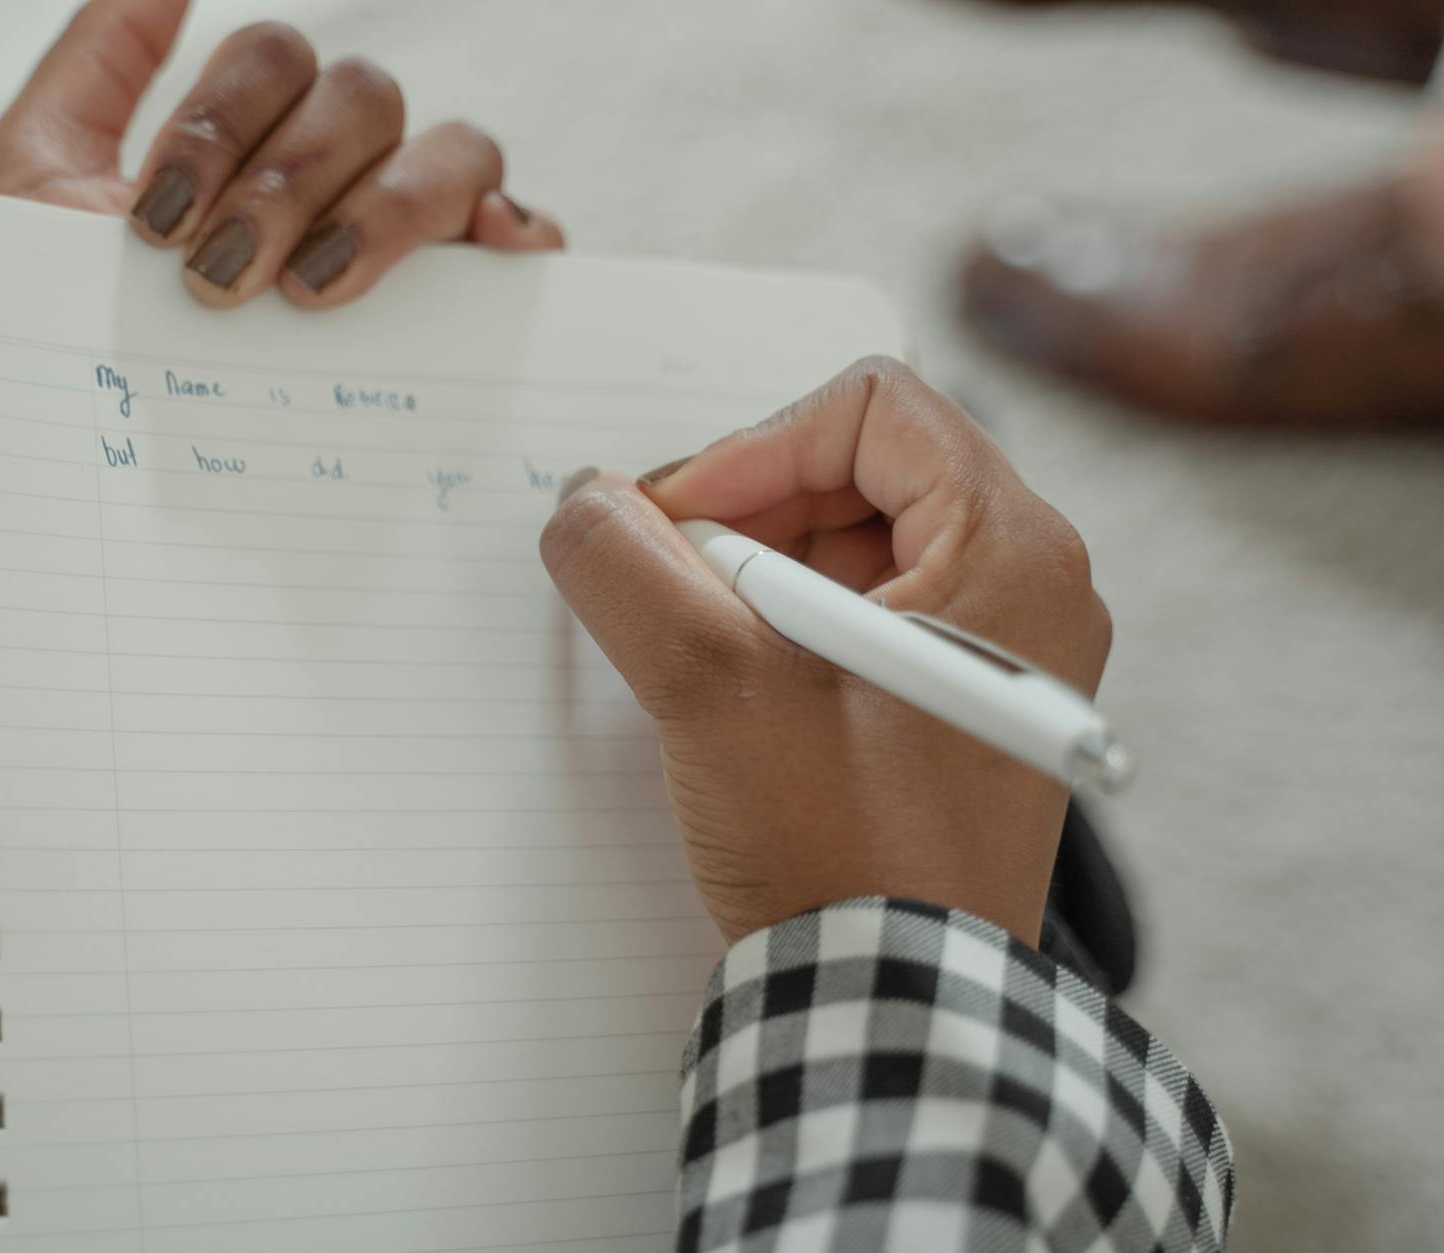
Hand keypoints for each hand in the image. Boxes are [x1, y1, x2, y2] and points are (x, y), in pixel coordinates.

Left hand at [0, 0, 562, 306]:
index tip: (157, 226)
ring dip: (382, 211)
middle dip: (286, 182)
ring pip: (449, 149)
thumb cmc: (66, 332)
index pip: (274, 60)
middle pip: (363, 96)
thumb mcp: (39, 185)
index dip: (219, 123)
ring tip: (313, 295)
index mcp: (251, 136)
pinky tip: (487, 252)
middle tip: (223, 278)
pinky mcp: (463, 303)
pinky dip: (518, 224)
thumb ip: (95, 65)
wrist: (95, 459)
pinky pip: (525, 226)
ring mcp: (406, 233)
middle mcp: (337, 172)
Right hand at [540, 358, 1111, 944]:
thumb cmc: (846, 856)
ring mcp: (999, 651)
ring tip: (702, 652)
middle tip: (674, 586)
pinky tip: (734, 691)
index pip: (872, 406)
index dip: (751, 446)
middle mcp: (1030, 586)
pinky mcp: (957, 705)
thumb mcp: (712, 684)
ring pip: (853, 543)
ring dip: (755, 576)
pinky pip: (862, 614)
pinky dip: (783, 628)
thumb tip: (586, 503)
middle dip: (748, 515)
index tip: (675, 523)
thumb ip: (629, 565)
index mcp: (1014, 549)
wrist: (897, 1012)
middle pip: (861, 468)